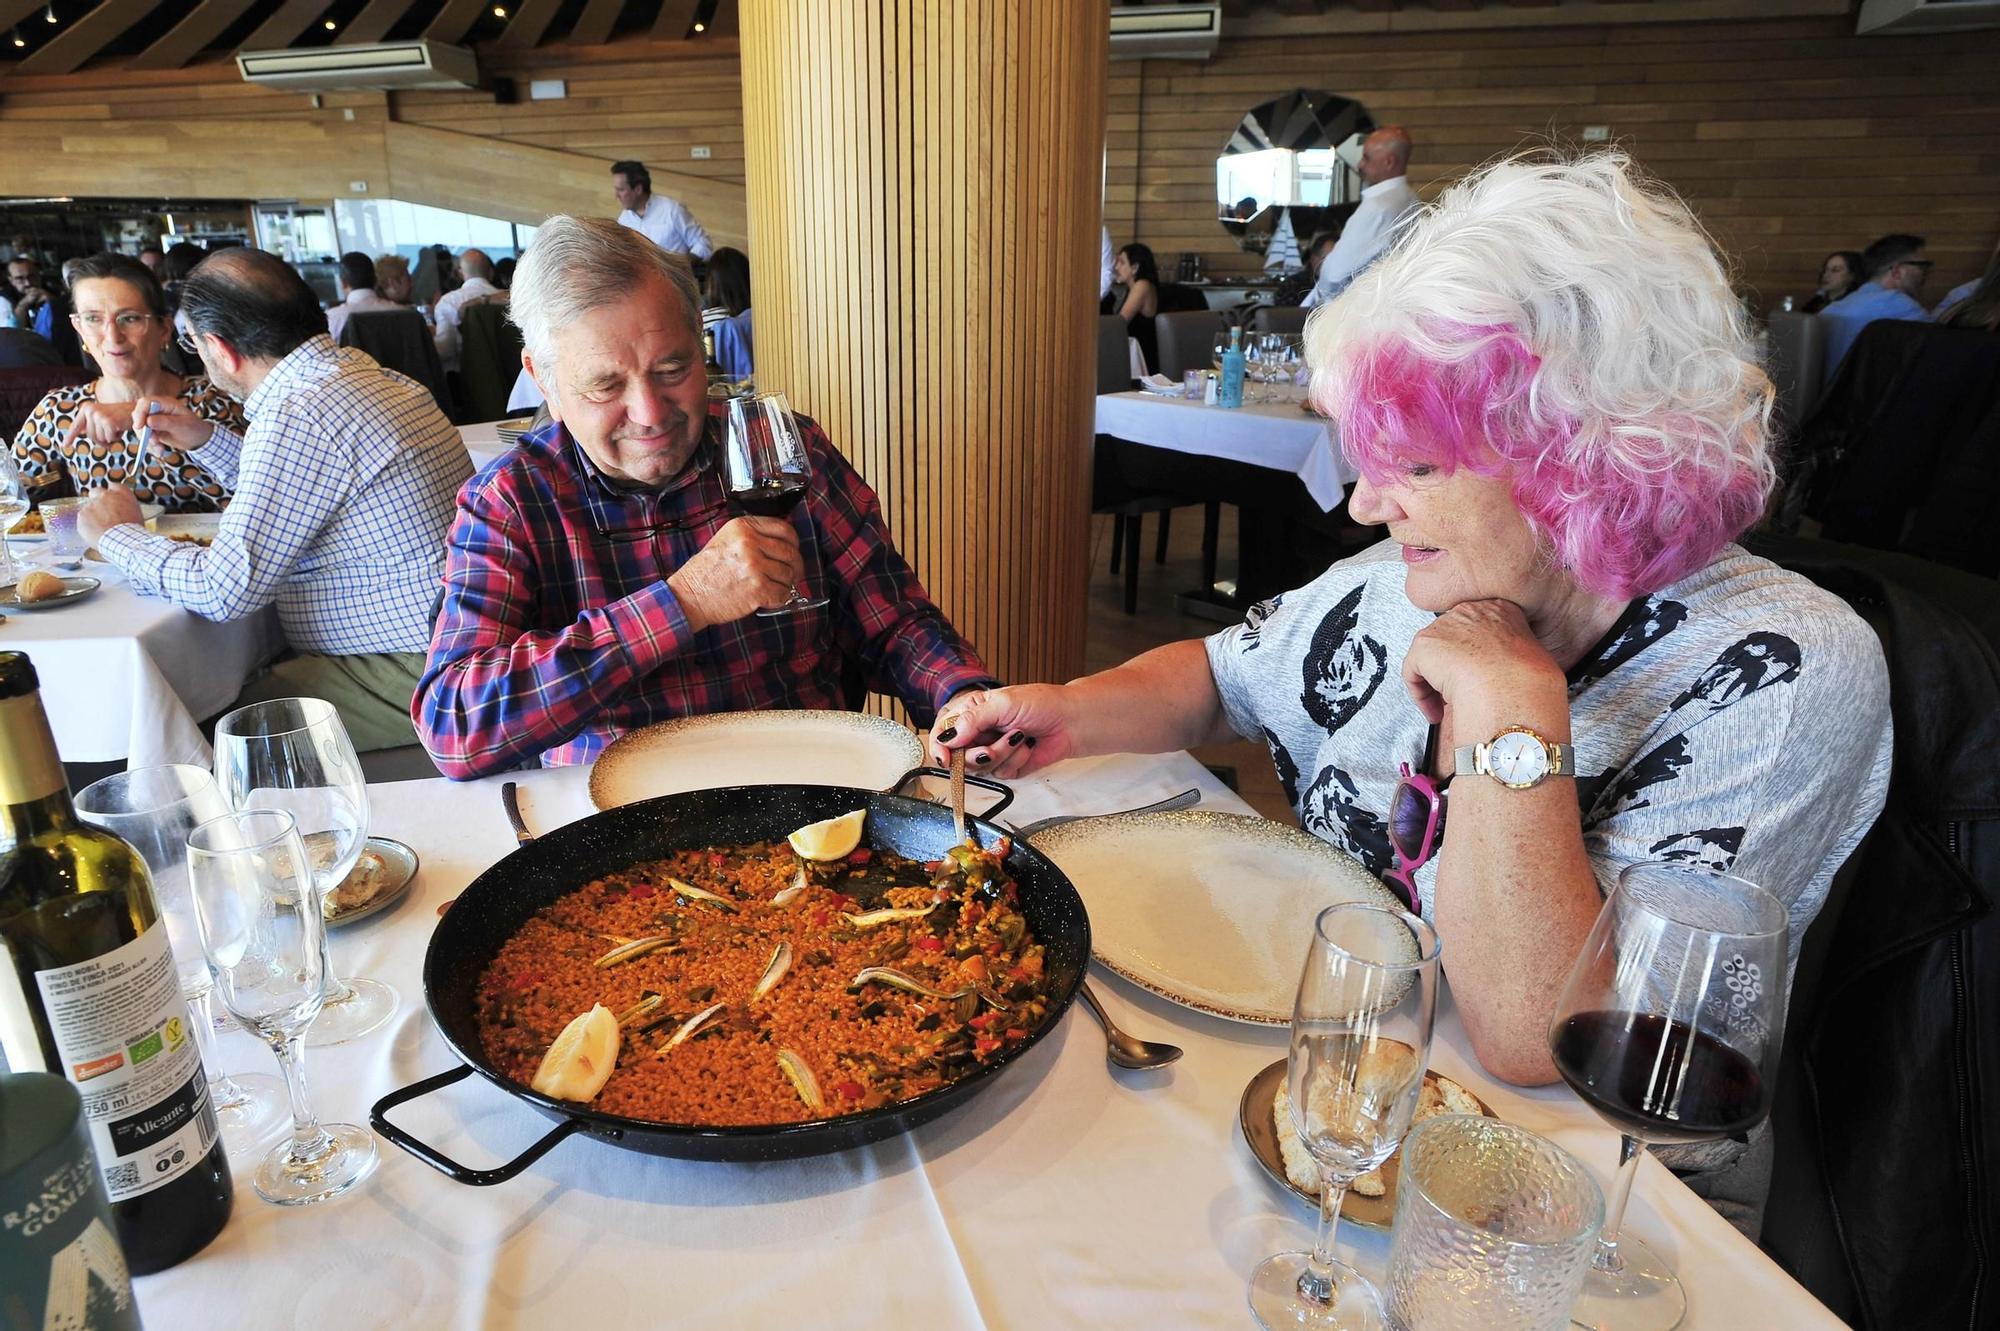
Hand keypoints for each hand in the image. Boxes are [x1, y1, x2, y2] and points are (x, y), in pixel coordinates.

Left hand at [60, 399, 136, 449]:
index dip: (70, 436)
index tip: (65, 445)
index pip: (77, 425)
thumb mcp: (102, 418)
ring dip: (110, 438)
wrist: (136, 410)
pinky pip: (109, 439)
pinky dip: (116, 437)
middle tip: (111, 434)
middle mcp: (91, 410)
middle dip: (101, 439)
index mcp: (87, 408)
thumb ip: (91, 424)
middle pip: (90, 436)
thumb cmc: (120, 416)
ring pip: (100, 439)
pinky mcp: (109, 422)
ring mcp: (99, 416)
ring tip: (116, 428)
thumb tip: (82, 432)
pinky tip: (120, 429)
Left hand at [77, 487, 144, 547]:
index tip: (112, 500)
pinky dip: (86, 525)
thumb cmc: (132, 531)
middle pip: (97, 491)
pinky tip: (95, 532)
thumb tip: (122, 509)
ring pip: (88, 507)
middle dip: (97, 499)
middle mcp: (105, 495)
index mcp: (122, 494)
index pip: (114, 486)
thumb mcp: (137, 514)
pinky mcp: (82, 515)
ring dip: (92, 515)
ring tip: (101, 528)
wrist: (122, 541)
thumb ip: (126, 506)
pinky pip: (82, 519)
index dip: (112, 494)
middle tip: (103, 513)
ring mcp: (92, 504)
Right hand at [87, 394, 213, 455]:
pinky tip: (160, 450)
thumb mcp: (182, 426)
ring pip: (140, 428)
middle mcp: (157, 409)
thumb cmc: (194, 429)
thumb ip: (165, 422)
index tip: (140, 427)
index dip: (140, 413)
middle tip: (154, 441)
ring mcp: (153, 419)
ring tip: (160, 448)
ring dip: (147, 441)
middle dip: (143, 431)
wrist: (198, 439)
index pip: (145, 403)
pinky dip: (150, 445)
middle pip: (139, 415)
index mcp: (165, 403)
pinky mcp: (152, 429)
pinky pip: (144, 437)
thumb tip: (148, 421)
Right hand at [666, 517, 799, 630]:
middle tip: (792, 574)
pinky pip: (783, 593)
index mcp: (743, 527)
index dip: (793, 542)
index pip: (783, 528)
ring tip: (773, 587)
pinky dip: (780, 598)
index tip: (793, 550)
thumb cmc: (706, 571)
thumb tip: (782, 543)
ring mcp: (754, 565)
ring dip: (785, 584)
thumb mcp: (726, 540)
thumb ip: (753, 536)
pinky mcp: (757, 588)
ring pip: (788, 574)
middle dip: (795, 566)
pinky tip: (770, 598)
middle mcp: (750, 543)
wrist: (690, 595)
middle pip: (790, 552)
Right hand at [925, 684, 1082, 778]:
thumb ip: (972, 719)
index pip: (944, 731)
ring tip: (1018, 737)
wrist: (1071, 721)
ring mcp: (993, 749)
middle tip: (989, 748)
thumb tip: (949, 736)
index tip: (946, 758)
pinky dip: (1015, 760)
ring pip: (980, 767)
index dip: (941, 747)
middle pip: (959, 756)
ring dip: (1001, 754)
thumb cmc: (1041, 703)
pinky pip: (1001, 773)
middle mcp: (979, 731)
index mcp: (972, 711)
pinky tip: (1027, 747)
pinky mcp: (1008, 764)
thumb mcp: (1002, 703)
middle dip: (976, 754)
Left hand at [1400, 599, 1566, 726]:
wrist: (1514, 687)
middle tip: (1462, 693)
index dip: (1477, 659)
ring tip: (1450, 705)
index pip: (1479, 631)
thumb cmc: (1529, 680)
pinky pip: (1414, 674)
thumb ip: (1513, 658)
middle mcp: (1470, 611)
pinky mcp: (1425, 645)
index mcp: (1501, 609)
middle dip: (1454, 668)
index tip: (1482, 678)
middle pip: (1452, 641)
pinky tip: (1436, 712)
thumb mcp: (1533, 660)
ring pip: (1432, 658)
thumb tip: (1507, 673)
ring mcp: (1445, 625)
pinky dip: (1422, 696)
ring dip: (1438, 684)